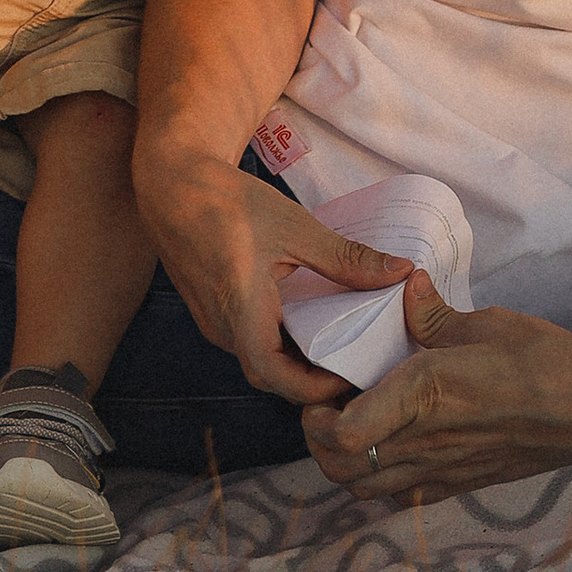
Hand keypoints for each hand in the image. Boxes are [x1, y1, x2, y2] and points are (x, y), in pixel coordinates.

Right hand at [142, 148, 411, 402]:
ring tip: (337, 349)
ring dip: (295, 363)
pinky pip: (248, 342)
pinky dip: (279, 344)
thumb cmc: (227, 201)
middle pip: (270, 377)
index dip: (315, 387)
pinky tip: (306, 325)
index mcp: (240, 309)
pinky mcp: (211, 312)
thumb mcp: (294, 226)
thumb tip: (400, 272)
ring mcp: (212, 322)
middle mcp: (221, 326)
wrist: (171, 183)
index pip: (276, 376)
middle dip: (312, 381)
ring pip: (258, 360)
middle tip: (354, 368)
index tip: (352, 376)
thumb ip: (346, 257)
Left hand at [302, 269, 571, 500]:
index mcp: (424, 394)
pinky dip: (382, 477)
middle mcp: (426, 440)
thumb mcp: (486, 323)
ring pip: (365, 487)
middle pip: (341, 467)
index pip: (345, 432)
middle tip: (330, 402)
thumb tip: (406, 285)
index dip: (319, 414)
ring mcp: (443, 470)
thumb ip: (433, 313)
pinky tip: (396, 444)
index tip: (324, 384)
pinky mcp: (461, 484)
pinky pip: (401, 496)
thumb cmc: (545, 359)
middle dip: (319, 439)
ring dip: (346, 460)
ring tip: (358, 423)